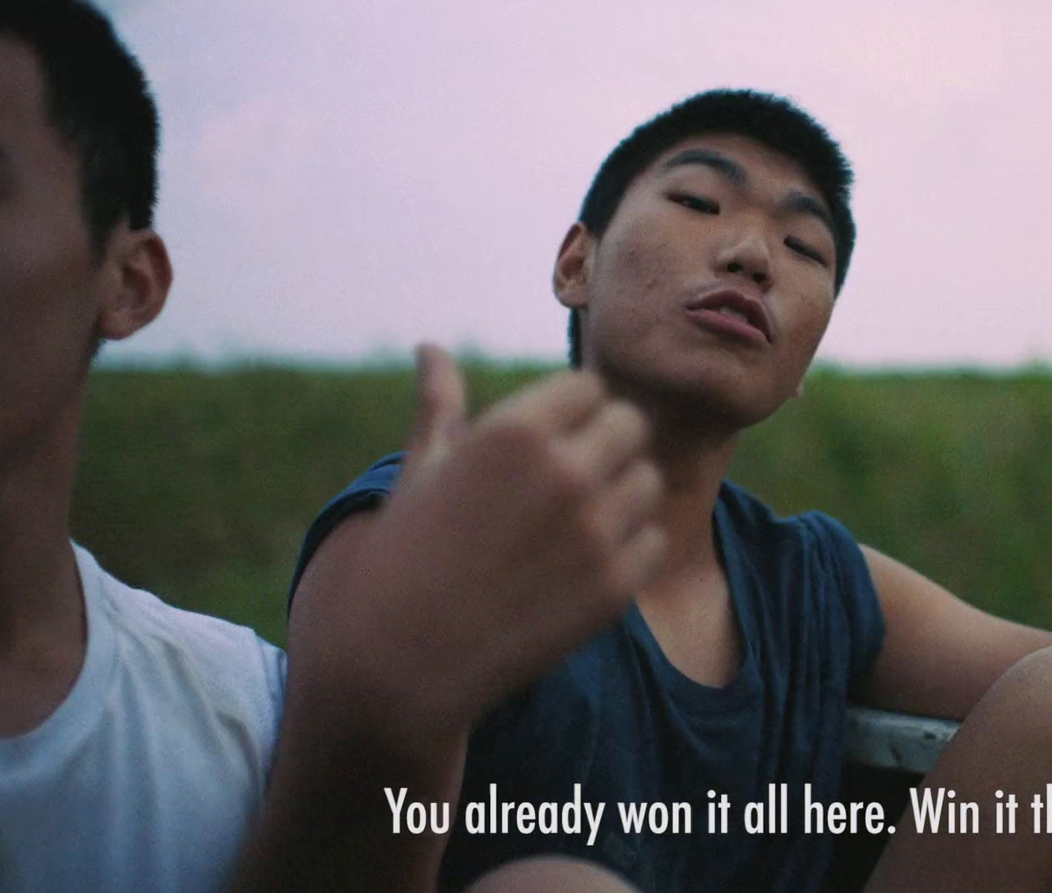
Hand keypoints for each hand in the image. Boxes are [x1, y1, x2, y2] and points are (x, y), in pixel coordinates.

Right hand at [310, 345, 664, 738]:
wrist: (398, 664)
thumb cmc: (402, 557)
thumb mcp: (419, 472)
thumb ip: (441, 406)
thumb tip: (431, 349)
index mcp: (514, 432)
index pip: (589, 387)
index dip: (569, 413)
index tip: (545, 444)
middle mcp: (564, 473)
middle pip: (631, 424)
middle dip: (605, 443)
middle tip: (569, 479)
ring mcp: (595, 533)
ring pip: (648, 481)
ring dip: (621, 495)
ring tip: (573, 525)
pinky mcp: (614, 588)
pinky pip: (653, 541)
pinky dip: (629, 549)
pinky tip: (582, 566)